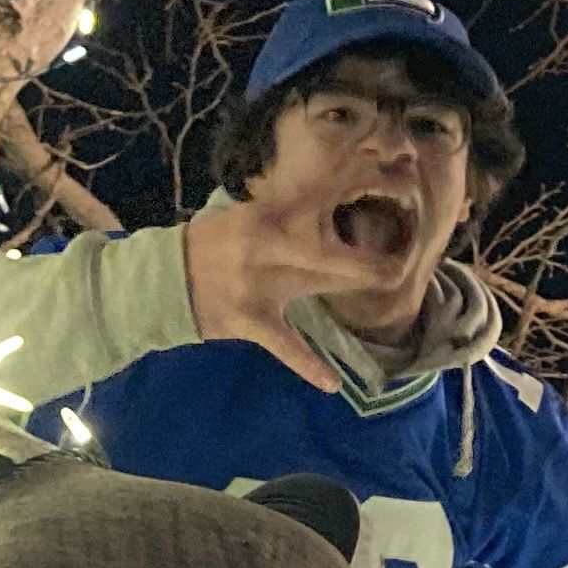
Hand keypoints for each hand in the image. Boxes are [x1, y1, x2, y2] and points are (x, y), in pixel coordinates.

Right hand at [183, 188, 404, 393]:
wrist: (164, 280)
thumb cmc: (213, 246)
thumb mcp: (245, 217)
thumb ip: (284, 210)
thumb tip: (335, 193)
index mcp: (262, 214)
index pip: (314, 196)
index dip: (352, 188)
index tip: (388, 183)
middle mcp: (262, 244)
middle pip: (323, 247)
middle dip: (364, 254)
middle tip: (403, 259)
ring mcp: (255, 283)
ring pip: (312, 283)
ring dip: (351, 283)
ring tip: (392, 285)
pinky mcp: (248, 320)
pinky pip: (283, 345)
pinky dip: (306, 365)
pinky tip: (332, 385)